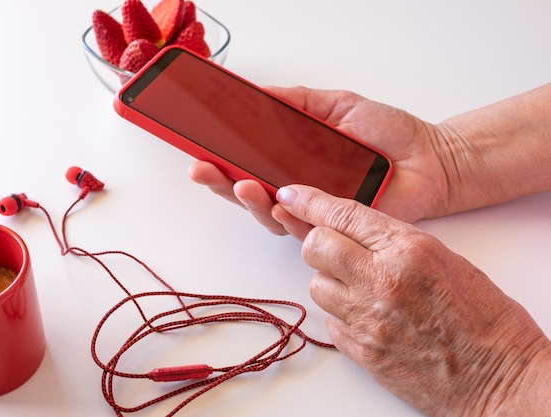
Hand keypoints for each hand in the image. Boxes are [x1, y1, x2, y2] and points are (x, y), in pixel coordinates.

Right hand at [188, 86, 450, 233]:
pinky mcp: (338, 229)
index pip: (248, 163)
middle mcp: (299, 188)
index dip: (221, 159)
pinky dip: (289, 217)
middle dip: (221, 184)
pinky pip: (307, 229)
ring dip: (251, 202)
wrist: (431, 157)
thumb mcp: (337, 105)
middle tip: (203, 170)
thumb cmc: (389, 133)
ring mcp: (317, 211)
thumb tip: (258, 92)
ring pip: (271, 215)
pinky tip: (277, 203)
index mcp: (294, 160)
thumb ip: (298, 102)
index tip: (197, 148)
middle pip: (249, 193)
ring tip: (240, 185)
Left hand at [274, 184, 550, 415]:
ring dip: (331, 283)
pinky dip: (341, 315)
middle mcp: (382, 282)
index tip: (290, 195)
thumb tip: (350, 232)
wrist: (498, 376)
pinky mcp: (362, 351)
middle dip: (319, 244)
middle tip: (338, 252)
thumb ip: (392, 241)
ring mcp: (369, 319)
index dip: (310, 201)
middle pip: (315, 247)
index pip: (343, 215)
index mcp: (408, 250)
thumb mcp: (443, 257)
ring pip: (316, 285)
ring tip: (363, 290)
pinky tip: (368, 317)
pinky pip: (329, 322)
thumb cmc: (484, 317)